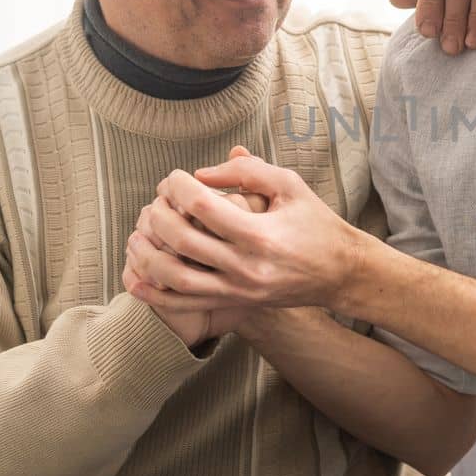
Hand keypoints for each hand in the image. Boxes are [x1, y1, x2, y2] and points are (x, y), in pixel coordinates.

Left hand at [124, 148, 366, 315]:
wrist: (339, 272)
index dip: (178, 187)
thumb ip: (248, 171)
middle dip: (159, 215)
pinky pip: (185, 303)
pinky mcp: (234, 304)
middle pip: (183, 240)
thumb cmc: (315, 223)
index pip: (203, 206)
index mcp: (261, 234)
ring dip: (148, 255)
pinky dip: (154, 294)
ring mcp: (238, 290)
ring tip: (137, 234)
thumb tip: (202, 172)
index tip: (173, 177)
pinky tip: (136, 276)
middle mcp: (246, 266)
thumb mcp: (289, 186)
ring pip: (176, 278)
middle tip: (156, 201)